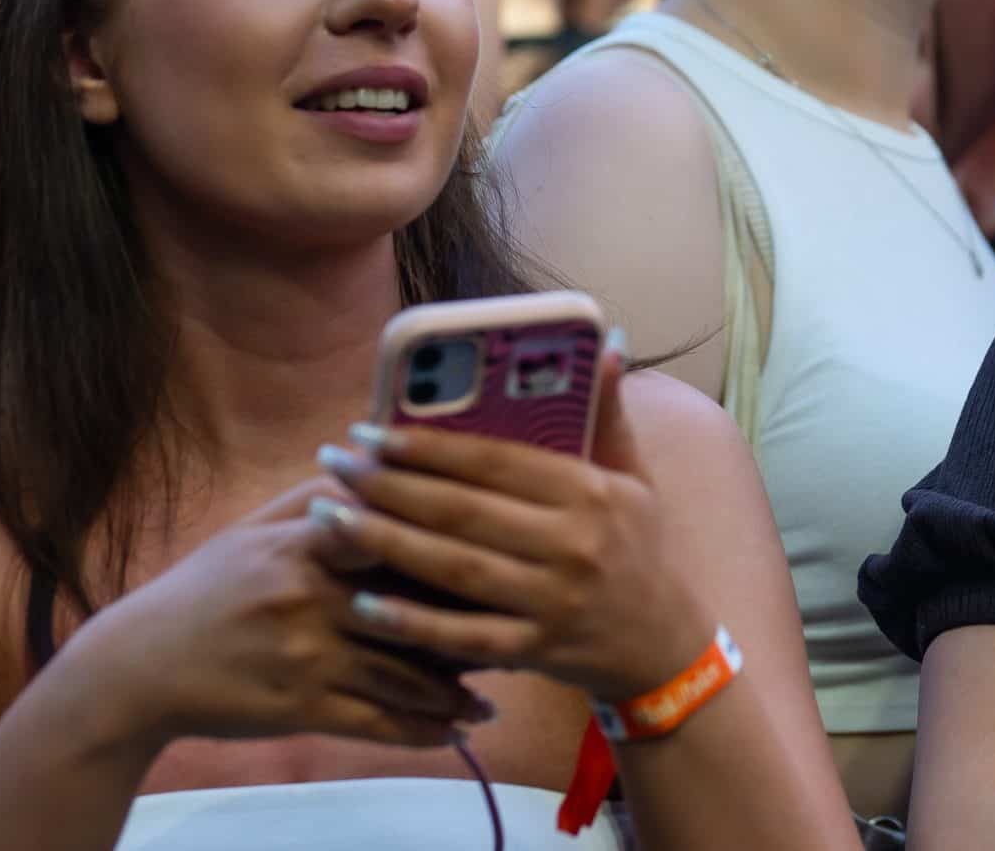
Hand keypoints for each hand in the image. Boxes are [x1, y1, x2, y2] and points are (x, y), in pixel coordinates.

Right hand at [69, 476, 487, 751]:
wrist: (140, 665)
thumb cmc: (209, 587)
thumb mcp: (258, 528)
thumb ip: (323, 494)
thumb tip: (382, 455)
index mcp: (310, 542)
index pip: (400, 533)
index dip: (457, 543)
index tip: (510, 547)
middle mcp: (314, 596)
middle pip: (414, 605)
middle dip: (476, 619)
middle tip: (530, 621)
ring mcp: (309, 655)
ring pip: (405, 672)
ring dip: (460, 686)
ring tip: (502, 687)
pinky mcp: (300, 707)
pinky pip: (376, 722)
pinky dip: (423, 729)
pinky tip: (458, 731)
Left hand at [315, 349, 714, 703]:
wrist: (665, 645)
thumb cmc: (640, 550)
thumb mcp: (634, 479)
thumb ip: (609, 415)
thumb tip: (607, 343)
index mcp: (591, 493)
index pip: (496, 461)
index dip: (429, 446)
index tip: (371, 430)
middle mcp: (573, 544)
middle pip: (463, 511)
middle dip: (388, 485)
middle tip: (333, 463)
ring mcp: (552, 602)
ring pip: (454, 568)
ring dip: (384, 541)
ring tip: (328, 517)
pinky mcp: (535, 651)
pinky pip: (463, 637)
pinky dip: (412, 623)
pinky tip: (363, 602)